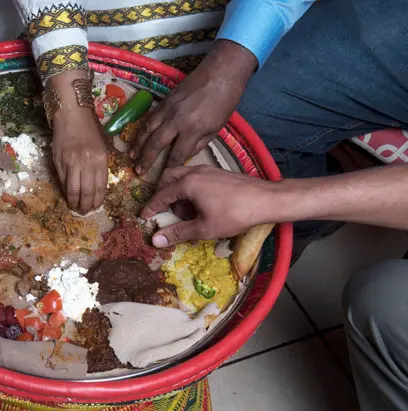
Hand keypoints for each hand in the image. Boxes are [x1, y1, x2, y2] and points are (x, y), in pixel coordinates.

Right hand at [52, 107, 108, 212]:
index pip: (100, 186)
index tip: (96, 206)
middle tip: (85, 211)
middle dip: (86, 205)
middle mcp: (87, 162)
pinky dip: (66, 191)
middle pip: (87, 191)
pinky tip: (68, 195)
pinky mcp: (59, 161)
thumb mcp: (102, 147)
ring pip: (73, 190)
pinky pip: (63, 181)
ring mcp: (71, 162)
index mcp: (100, 159)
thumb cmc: (89, 130)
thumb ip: (100, 166)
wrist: (71, 115)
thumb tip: (96, 186)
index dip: (97, 200)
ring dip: (74, 202)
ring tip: (75, 207)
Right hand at [131, 40, 257, 174]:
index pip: (177, 154)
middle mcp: (176, 121)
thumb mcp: (216, 128)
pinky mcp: (164, 100)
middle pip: (156, 144)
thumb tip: (184, 155)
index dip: (169, 167)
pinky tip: (138, 137)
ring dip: (138, 144)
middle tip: (138, 170)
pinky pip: (149, 117)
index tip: (163, 177)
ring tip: (131, 155)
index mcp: (192, 130)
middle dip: (146, 159)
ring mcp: (168, 109)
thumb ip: (198, 143)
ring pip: (147, 130)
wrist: (220, 74)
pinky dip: (142, 129)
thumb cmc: (223, 102)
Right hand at [140, 165, 276, 245]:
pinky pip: (196, 178)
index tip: (144, 217)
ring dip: (178, 193)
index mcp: (187, 183)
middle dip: (163, 195)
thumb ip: (178, 232)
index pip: (161, 194)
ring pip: (183, 177)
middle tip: (165, 213)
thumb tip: (155, 239)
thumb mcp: (204, 228)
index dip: (151, 207)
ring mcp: (208, 170)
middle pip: (169, 178)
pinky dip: (190, 190)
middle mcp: (195, 171)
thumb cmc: (234, 214)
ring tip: (185, 214)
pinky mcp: (218, 173)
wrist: (266, 200)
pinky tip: (200, 206)